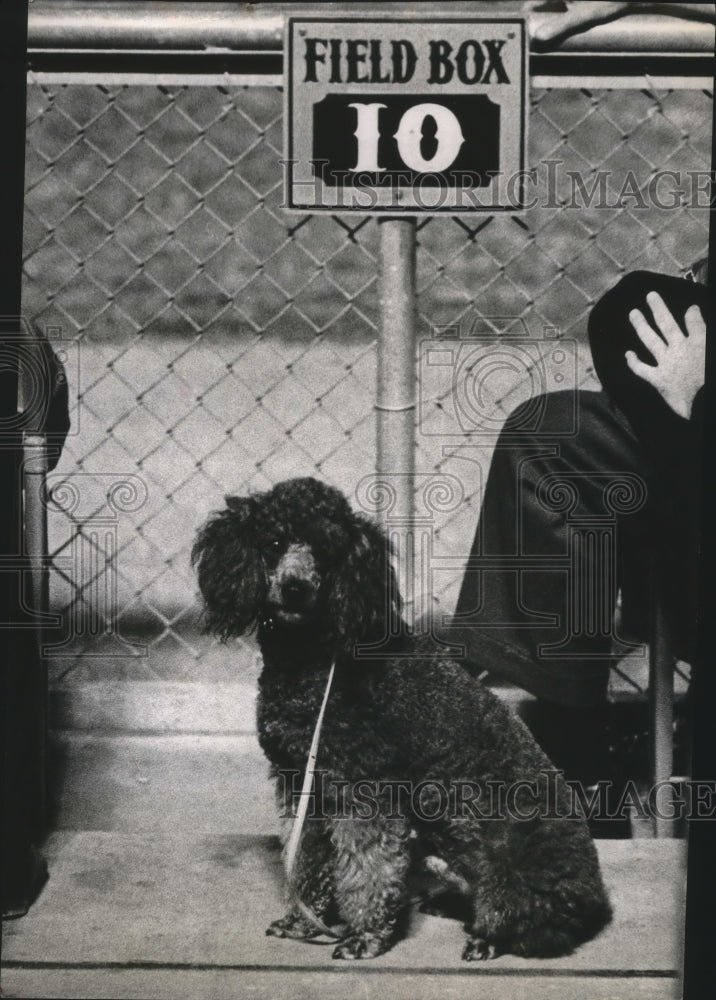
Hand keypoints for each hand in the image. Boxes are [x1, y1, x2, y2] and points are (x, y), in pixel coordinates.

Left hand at [626, 291, 705, 418]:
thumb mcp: (713, 352)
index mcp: (700, 343)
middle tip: (650, 296)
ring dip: (641, 325)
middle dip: (658, 308)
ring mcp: (667, 363)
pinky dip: (633, 362)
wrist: (705, 403)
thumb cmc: (713, 381)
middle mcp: (680, 349)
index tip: (691, 309)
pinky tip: (627, 355)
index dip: (692, 314)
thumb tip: (702, 329)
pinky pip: (642, 369)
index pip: (695, 321)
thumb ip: (706, 338)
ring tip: (633, 313)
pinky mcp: (658, 379)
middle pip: (667, 323)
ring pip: (650, 339)